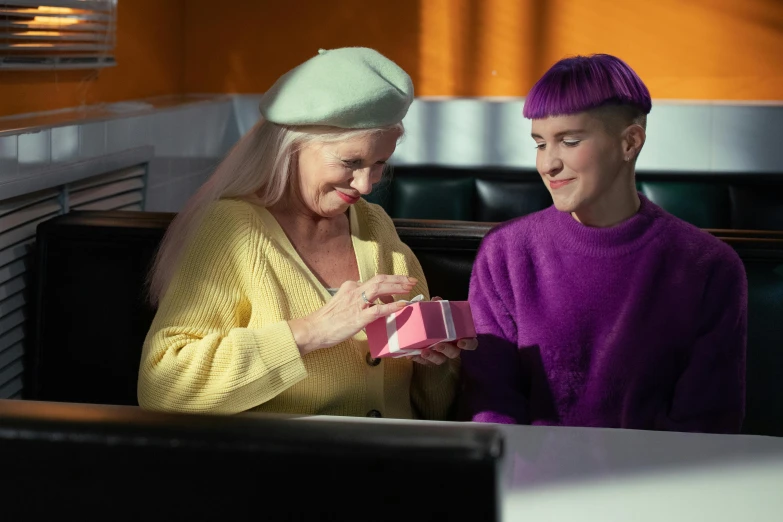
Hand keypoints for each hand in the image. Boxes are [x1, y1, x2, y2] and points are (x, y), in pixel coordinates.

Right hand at [288, 275, 416, 355]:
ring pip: (380, 289)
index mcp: (350, 287)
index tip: (401, 283)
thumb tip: (372, 302)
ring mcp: (356, 303)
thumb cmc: (327, 320)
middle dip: (398, 279)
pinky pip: (378, 309)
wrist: (314, 330)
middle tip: (411, 281)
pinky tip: (402, 305)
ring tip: (409, 288)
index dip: (390, 281)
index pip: (374, 280)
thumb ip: (356, 299)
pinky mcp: (358, 317)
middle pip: (380, 280)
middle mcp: (354, 291)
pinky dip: (392, 306)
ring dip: (397, 287)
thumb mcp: (342, 302)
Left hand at [409, 296, 477, 365]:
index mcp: (458, 336)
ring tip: (424, 352)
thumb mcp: (435, 311)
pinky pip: (425, 362)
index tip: (461, 342)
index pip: (471, 344)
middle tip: (438, 345)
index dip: (469, 344)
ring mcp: (440, 355)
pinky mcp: (428, 359)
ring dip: (432, 357)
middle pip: (454, 353)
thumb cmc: (434, 319)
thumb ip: (437, 305)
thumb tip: (436, 299)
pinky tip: (411, 354)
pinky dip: (419, 359)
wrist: (420, 326)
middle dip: (446, 350)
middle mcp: (452, 348)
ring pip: (439, 360)